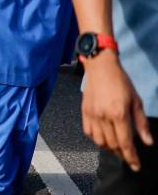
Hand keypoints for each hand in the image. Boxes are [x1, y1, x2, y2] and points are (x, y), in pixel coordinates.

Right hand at [82, 51, 153, 171]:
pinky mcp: (84, 111)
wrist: (100, 67)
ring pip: (99, 141)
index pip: (125, 143)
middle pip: (112, 144)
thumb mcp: (136, 101)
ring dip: (109, 148)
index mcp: (119, 113)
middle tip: (128, 157)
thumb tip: (147, 142)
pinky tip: (104, 138)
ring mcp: (92, 114)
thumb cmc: (120, 81)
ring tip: (117, 148)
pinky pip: (89, 132)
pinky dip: (97, 139)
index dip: (131, 157)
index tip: (135, 166)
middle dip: (122, 154)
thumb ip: (141, 123)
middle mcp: (103, 116)